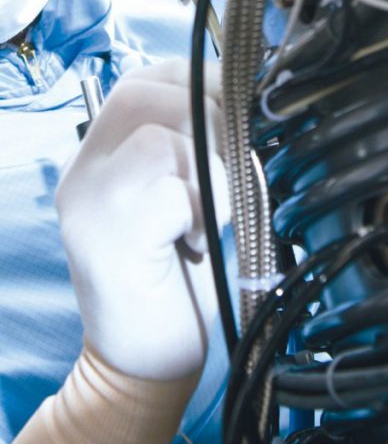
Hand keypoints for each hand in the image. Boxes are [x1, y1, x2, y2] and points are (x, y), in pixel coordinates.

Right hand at [56, 58, 228, 380]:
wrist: (143, 364)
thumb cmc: (178, 278)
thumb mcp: (185, 196)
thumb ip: (197, 146)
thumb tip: (249, 99)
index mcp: (99, 156)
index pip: (140, 80)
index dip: (196, 79)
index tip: (234, 106)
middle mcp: (82, 172)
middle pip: (145, 94)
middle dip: (208, 118)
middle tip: (228, 167)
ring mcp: (88, 203)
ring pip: (164, 136)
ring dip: (210, 170)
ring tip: (207, 216)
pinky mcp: (107, 236)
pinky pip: (173, 187)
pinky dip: (203, 208)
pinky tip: (195, 241)